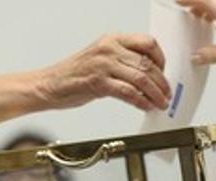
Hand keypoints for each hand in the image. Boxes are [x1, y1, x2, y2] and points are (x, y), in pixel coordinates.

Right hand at [39, 33, 171, 111]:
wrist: (49, 85)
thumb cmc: (74, 74)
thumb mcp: (101, 59)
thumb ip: (123, 62)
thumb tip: (147, 75)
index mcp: (112, 39)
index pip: (147, 43)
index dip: (161, 59)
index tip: (164, 73)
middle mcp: (109, 49)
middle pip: (147, 63)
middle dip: (162, 82)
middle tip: (166, 94)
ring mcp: (103, 65)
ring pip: (141, 78)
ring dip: (155, 94)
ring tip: (160, 103)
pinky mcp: (98, 83)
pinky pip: (128, 92)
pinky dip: (141, 101)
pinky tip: (145, 106)